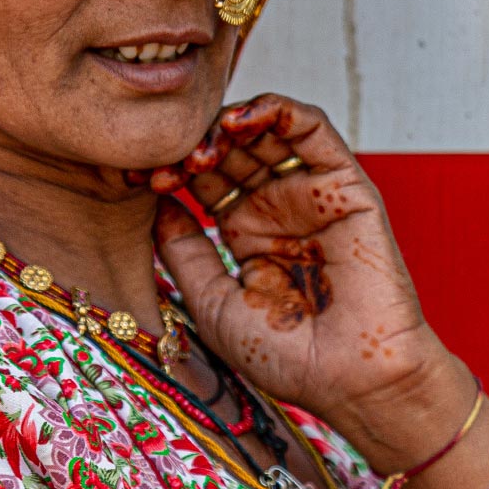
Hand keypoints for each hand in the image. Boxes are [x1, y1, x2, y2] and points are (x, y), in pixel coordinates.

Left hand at [150, 94, 457, 441]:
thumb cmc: (287, 357)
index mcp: (247, 235)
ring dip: (230, 124)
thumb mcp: (212, 304)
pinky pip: (313, 130)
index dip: (169, 169)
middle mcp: (278, 208)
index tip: (136, 177)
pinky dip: (278, 111)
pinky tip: (241, 123)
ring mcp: (311, 194)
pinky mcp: (346, 185)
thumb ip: (183, 252)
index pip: (204, 180)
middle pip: (231, 149)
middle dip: (195, 145)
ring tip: (202, 145)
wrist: (352, 378)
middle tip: (168, 161)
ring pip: (268, 132)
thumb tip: (155, 203)